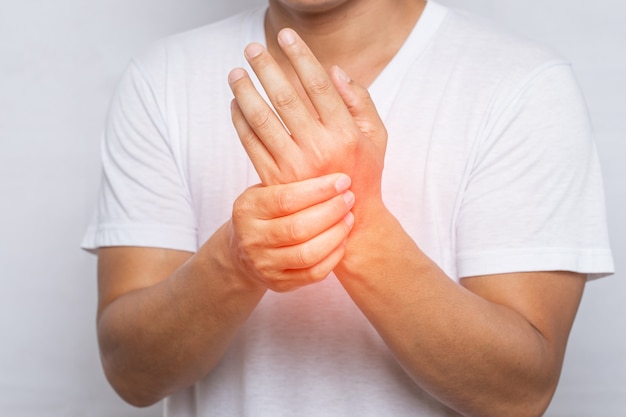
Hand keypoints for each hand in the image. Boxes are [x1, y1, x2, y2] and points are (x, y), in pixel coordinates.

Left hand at [228, 28, 387, 214]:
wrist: (351, 222)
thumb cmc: (365, 173)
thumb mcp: (376, 136)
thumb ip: (360, 101)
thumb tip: (334, 70)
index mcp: (345, 132)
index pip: (317, 85)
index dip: (300, 57)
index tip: (285, 36)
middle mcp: (319, 148)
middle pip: (286, 98)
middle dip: (266, 69)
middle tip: (251, 48)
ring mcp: (294, 166)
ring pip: (263, 120)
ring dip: (246, 93)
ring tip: (235, 73)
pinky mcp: (275, 181)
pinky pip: (251, 145)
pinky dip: (240, 122)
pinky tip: (235, 105)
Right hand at [228, 173, 354, 291]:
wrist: (242, 252)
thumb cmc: (264, 212)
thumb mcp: (264, 190)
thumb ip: (289, 179)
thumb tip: (331, 158)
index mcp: (247, 209)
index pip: (286, 199)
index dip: (319, 190)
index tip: (343, 180)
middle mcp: (252, 239)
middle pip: (298, 228)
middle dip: (331, 211)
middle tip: (350, 198)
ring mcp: (265, 264)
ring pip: (308, 254)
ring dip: (336, 234)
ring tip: (350, 218)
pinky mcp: (280, 284)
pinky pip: (313, 273)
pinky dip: (334, 256)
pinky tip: (343, 239)